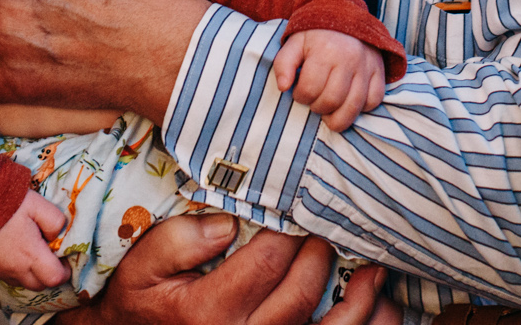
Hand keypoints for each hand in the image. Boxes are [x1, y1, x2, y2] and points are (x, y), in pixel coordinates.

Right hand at [0, 190, 70, 288]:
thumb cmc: (3, 204)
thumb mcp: (37, 205)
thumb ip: (54, 221)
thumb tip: (57, 236)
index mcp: (30, 256)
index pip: (55, 278)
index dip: (65, 270)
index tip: (65, 256)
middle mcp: (15, 269)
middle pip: (39, 284)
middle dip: (49, 274)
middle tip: (51, 253)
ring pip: (22, 282)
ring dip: (32, 272)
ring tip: (32, 249)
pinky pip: (7, 276)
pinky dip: (16, 268)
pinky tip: (15, 248)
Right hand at [54, 213, 387, 324]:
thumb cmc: (141, 303)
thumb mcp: (141, 267)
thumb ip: (177, 241)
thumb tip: (227, 222)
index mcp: (208, 311)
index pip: (266, 261)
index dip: (287, 229)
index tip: (296, 207)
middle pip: (301, 291)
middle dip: (320, 251)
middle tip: (329, 223)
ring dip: (360, 298)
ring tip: (375, 267)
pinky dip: (362, 324)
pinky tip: (380, 306)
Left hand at [273, 31, 387, 131]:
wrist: (345, 15)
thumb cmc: (316, 34)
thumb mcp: (294, 43)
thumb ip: (284, 64)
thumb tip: (283, 87)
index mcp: (324, 51)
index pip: (309, 90)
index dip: (300, 97)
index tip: (299, 91)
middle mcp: (348, 59)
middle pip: (331, 101)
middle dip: (317, 107)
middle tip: (314, 99)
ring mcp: (367, 66)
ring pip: (353, 107)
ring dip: (338, 116)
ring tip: (329, 110)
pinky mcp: (379, 71)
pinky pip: (374, 101)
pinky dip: (361, 108)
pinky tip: (349, 102)